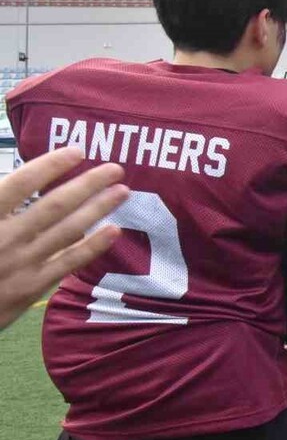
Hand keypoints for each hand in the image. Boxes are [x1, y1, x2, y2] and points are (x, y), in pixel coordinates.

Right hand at [0, 148, 128, 329]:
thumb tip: (16, 178)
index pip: (20, 183)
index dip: (50, 165)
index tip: (77, 151)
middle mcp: (4, 238)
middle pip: (53, 205)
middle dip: (87, 184)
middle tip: (115, 168)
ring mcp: (19, 263)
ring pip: (66, 230)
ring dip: (97, 209)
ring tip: (121, 191)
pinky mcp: (30, 287)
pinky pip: (67, 263)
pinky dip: (92, 246)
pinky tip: (113, 230)